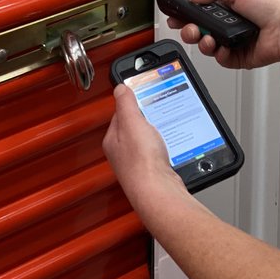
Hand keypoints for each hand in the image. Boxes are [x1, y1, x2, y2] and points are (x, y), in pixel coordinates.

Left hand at [102, 85, 186, 210]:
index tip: (142, 96)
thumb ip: (126, 103)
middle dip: (145, 119)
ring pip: (144, 141)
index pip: (119, 114)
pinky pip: (155, 152)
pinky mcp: (150, 170)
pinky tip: (167, 146)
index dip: (132, 103)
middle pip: (132, 127)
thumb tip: (120, 88)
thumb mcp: (132, 122)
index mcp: (112, 139)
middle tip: (155, 113)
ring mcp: (136, 163)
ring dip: (154, 133)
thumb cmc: (142, 162)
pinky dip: (162, 146)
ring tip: (162, 129)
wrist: (157, 190)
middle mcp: (121, 153)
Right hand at [170, 0, 279, 70]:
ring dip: (202, 42)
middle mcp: (227, 25)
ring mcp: (231, 42)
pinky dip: (219, 54)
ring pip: (205, 46)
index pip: (198, 12)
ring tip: (209, 38)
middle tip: (190, 29)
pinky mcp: (237, 58)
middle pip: (197, 30)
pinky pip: (219, 59)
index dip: (185, 15)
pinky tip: (224, 48)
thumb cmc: (269, 7)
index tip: (175, 16)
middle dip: (188, 30)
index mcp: (226, 8)